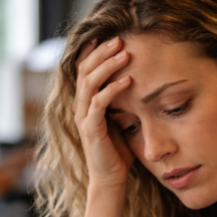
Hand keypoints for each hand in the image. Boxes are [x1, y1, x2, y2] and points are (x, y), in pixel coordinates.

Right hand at [73, 36, 133, 188]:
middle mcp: (80, 108)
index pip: (83, 71)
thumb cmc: (117, 152)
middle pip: (84, 71)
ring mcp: (83, 118)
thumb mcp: (120, 120)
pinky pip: (99, 103)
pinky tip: (127, 80)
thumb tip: (135, 82)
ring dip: (107, 66)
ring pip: (90, 83)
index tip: (106, 36)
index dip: (92, 52)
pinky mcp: (91, 129)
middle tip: (119, 40)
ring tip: (124, 54)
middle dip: (101, 53)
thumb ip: (121, 102)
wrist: (110, 179)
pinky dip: (112, 89)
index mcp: (85, 104)